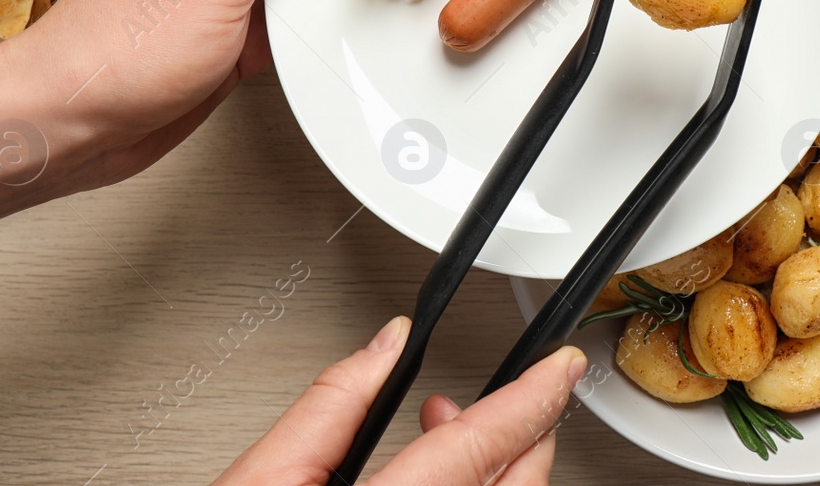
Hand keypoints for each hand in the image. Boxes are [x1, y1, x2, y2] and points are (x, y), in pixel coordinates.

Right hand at [214, 318, 585, 485]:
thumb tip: (383, 347)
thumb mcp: (259, 482)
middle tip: (514, 398)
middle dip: (525, 436)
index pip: (481, 449)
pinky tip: (443, 485)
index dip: (529, 399)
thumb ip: (328, 406)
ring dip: (497, 474)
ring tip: (451, 437)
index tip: (560, 368)